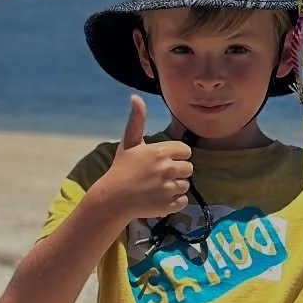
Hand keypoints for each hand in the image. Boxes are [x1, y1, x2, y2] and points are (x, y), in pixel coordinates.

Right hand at [93, 97, 193, 224]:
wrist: (113, 198)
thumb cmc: (122, 168)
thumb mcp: (129, 142)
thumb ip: (136, 120)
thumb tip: (135, 97)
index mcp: (161, 152)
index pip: (186, 151)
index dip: (176, 156)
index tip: (163, 161)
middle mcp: (167, 169)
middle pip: (188, 168)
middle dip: (177, 171)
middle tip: (160, 175)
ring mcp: (169, 188)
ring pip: (185, 185)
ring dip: (175, 186)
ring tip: (158, 187)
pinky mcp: (169, 205)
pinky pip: (183, 201)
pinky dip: (175, 201)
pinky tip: (160, 198)